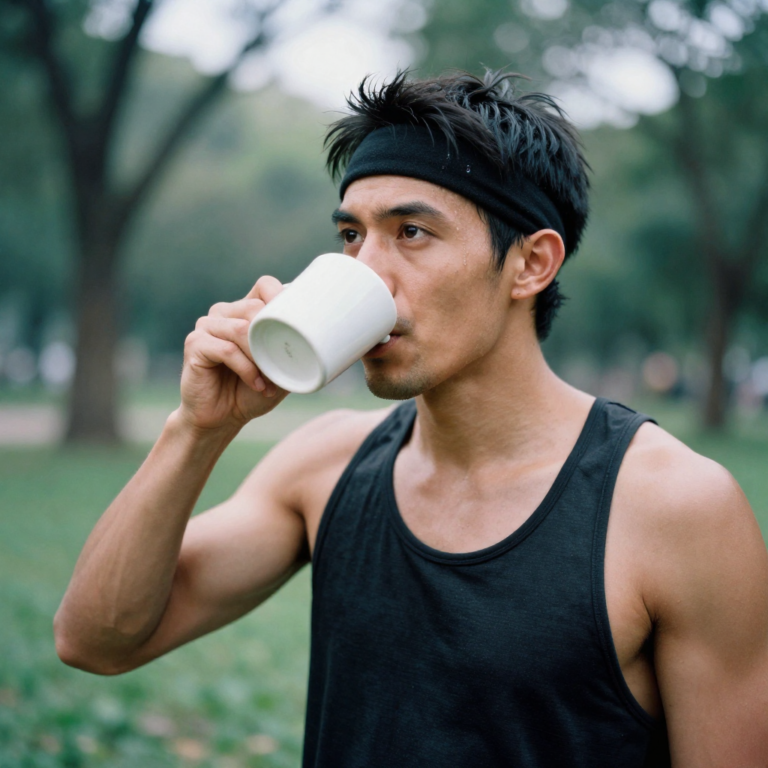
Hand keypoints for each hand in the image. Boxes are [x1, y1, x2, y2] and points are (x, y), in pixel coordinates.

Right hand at [178, 276, 288, 431]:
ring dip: (261, 358)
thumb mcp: (280, 369)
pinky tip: (256, 385)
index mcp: (244, 310)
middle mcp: (224, 313)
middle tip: (281, 366)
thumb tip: (323, 336)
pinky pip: (227, 350)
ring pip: (242, 329)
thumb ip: (293, 350)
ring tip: (269, 381)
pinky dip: (246, 369)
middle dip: (273, 338)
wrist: (222, 418)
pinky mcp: (195, 344)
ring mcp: (207, 326)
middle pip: (255, 308)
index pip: (265, 286)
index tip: (301, 318)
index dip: (282, 296)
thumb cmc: (252, 391)